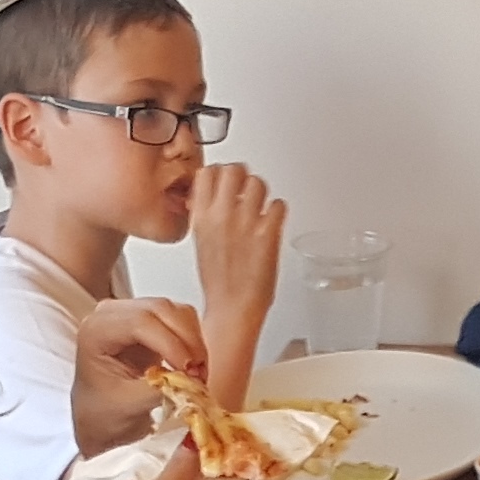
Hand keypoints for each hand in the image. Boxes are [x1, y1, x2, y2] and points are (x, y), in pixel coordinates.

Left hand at [71, 295, 212, 452]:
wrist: (100, 415)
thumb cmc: (104, 412)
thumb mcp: (128, 406)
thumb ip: (158, 390)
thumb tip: (190, 380)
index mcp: (95, 331)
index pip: (138, 322)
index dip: (169, 343)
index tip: (188, 370)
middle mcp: (112, 314)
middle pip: (161, 309)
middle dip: (187, 340)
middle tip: (200, 374)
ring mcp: (132, 313)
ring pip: (176, 312)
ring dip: (194, 341)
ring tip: (198, 373)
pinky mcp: (152, 321)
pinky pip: (181, 320)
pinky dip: (193, 341)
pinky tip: (194, 366)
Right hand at [188, 166, 284, 328]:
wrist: (232, 310)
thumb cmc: (218, 282)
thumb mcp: (201, 242)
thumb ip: (205, 216)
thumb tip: (206, 199)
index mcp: (201, 217)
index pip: (207, 172)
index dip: (219, 173)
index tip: (225, 181)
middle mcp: (222, 216)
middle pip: (234, 169)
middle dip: (243, 177)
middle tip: (246, 189)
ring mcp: (246, 224)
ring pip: (258, 182)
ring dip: (263, 192)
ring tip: (261, 206)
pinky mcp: (268, 235)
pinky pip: (279, 205)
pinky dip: (278, 211)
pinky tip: (273, 222)